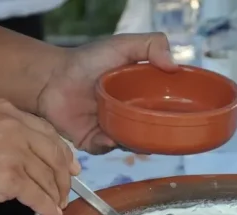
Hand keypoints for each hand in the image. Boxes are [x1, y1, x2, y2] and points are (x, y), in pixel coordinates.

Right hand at [0, 99, 78, 214]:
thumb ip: (1, 140)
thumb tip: (20, 166)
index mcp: (6, 112)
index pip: (47, 132)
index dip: (63, 153)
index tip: (72, 167)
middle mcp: (16, 127)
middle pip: (55, 154)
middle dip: (64, 177)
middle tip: (66, 193)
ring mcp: (15, 151)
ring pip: (48, 176)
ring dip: (55, 195)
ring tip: (56, 207)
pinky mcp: (10, 176)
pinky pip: (38, 195)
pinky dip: (47, 207)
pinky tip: (50, 214)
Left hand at [37, 33, 177, 154]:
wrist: (51, 76)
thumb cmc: (87, 60)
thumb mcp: (122, 45)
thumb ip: (151, 45)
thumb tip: (174, 65)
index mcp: (141, 97)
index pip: (165, 109)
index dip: (175, 112)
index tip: (184, 114)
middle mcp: (129, 116)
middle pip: (152, 130)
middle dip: (159, 133)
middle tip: (161, 129)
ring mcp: (112, 129)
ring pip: (130, 143)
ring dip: (134, 141)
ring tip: (134, 133)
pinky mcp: (93, 141)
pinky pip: (105, 148)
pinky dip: (108, 144)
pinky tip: (109, 137)